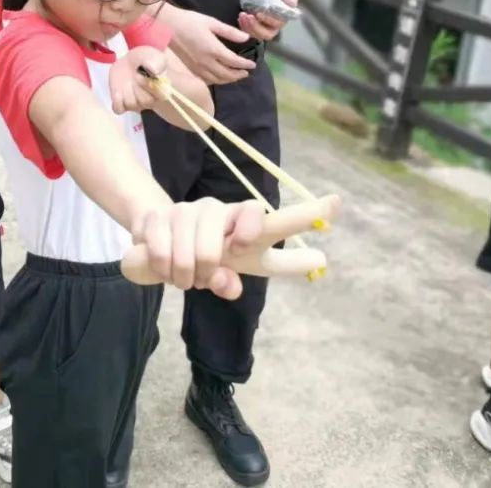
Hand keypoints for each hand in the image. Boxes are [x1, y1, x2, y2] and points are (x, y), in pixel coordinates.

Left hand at [110, 47, 166, 114]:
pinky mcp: (122, 104)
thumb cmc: (145, 59)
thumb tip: (154, 71)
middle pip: (145, 102)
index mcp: (162, 90)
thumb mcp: (152, 56)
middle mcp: (150, 100)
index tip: (142, 74)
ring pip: (132, 104)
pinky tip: (119, 91)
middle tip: (135, 74)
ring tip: (128, 80)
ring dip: (127, 91)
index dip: (149, 85)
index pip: (160, 95)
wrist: (131, 62)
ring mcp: (136, 103)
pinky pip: (118, 109)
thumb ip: (155, 62)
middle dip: (138, 87)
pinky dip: (117, 100)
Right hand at [122, 194, 337, 296]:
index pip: (276, 221)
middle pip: (237, 239)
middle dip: (223, 269)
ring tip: (185, 277)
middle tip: (208, 278)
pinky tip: (164, 267)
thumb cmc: (205, 257)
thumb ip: (232, 284)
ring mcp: (191, 209)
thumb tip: (230, 283)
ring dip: (190, 275)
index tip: (335, 206)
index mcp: (246, 226)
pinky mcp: (161, 215)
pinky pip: (165, 250)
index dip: (305, 217)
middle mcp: (222, 211)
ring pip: (201, 253)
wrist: (155, 241)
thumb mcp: (225, 275)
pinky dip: (165, 269)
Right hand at [168, 9, 256, 84]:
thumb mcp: (212, 22)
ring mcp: (198, 67)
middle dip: (238, 75)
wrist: (168, 26)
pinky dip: (216, 81)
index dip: (244, 64)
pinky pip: (207, 80)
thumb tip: (246, 38)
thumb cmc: (190, 21)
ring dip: (228, 80)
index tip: (253, 64)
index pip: (233, 61)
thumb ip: (230, 32)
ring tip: (236, 76)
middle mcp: (206, 62)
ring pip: (217, 79)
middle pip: (226, 74)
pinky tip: (219, 77)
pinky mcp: (191, 69)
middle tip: (246, 73)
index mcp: (214, 49)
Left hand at [237, 0, 297, 41]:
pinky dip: (244, 27)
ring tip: (242, 15)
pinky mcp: (257, 27)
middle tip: (247, 16)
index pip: (277, 24)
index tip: (258, 14)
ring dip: (248, 27)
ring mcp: (265, 28)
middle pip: (266, 34)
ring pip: (257, 35)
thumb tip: (291, 2)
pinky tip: (240, 18)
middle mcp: (275, 26)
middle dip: (255, 27)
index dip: (267, 20)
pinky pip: (250, 32)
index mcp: (284, 19)